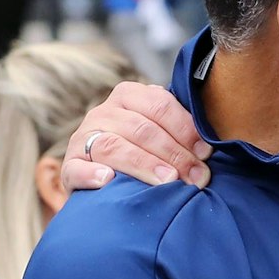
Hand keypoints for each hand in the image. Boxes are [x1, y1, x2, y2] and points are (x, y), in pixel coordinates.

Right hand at [63, 80, 209, 189]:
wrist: (107, 180)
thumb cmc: (146, 154)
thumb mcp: (162, 134)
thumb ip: (181, 133)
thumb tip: (209, 152)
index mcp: (128, 97)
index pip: (159, 105)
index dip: (185, 129)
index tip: (206, 153)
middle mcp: (103, 113)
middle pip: (141, 129)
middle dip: (174, 154)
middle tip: (197, 177)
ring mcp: (83, 139)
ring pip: (114, 147)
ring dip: (144, 165)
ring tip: (168, 182)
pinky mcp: (70, 166)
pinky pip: (76, 169)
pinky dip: (91, 175)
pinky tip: (107, 181)